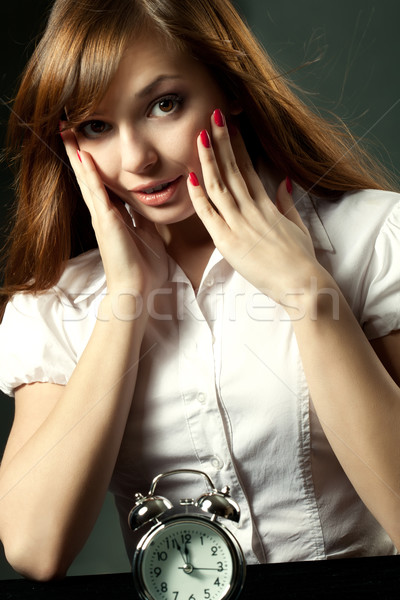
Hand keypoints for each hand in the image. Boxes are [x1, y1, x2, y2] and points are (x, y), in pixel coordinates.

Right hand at [61, 128, 167, 298]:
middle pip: (88, 176)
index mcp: (115, 216)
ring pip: (87, 180)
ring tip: (67, 132)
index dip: (95, 163)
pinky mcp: (106, 222)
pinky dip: (89, 174)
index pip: (103, 183)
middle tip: (68, 128)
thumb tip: (146, 206)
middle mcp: (104, 214)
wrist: (138, 290)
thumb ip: (144, 219)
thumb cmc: (144, 268)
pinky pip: (97, 193)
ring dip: (78, 155)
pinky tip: (83, 156)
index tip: (89, 143)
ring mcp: (102, 217)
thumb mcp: (149, 235)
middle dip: (79, 152)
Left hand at [187, 111, 323, 307]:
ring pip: (220, 185)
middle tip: (214, 114)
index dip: (238, 147)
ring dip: (209, 159)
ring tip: (200, 134)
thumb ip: (286, 204)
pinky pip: (209, 214)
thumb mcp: (297, 227)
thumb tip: (284, 183)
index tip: (231, 127)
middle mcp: (252, 210)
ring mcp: (240, 224)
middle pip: (233, 169)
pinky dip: (199, 195)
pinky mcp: (229, 241)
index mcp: (268, 206)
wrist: (302, 283)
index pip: (249, 169)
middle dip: (223, 141)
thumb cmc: (301, 261)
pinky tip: (191, 176)